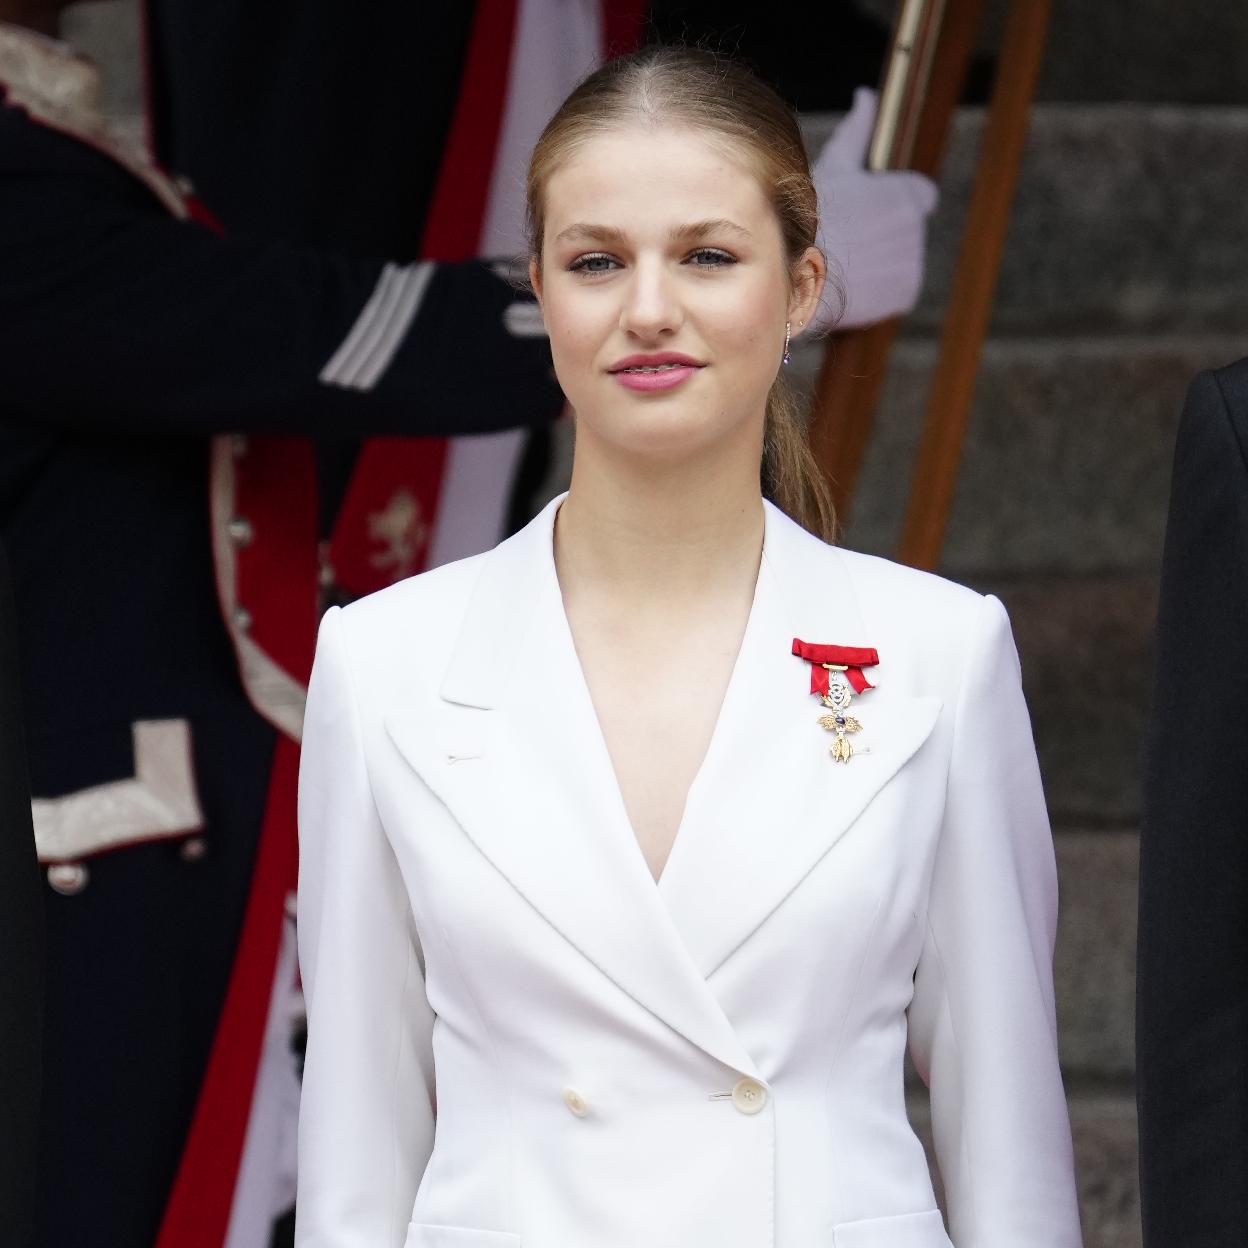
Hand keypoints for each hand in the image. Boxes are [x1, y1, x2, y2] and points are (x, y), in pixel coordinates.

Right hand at [809, 87, 938, 331]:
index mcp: (906, 191)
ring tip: (852, 261)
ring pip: (904, 260)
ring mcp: (912, 260)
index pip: (922, 196)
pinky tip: (858, 282)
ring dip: (885, 262)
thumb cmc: (812, 213)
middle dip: (887, 235)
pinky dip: (884, 289)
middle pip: (909, 231)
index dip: (897, 204)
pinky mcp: (906, 291)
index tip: (873, 215)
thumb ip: (859, 131)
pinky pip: (901, 289)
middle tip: (853, 240)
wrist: (797, 268)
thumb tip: (867, 95)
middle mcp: (915, 224)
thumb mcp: (834, 165)